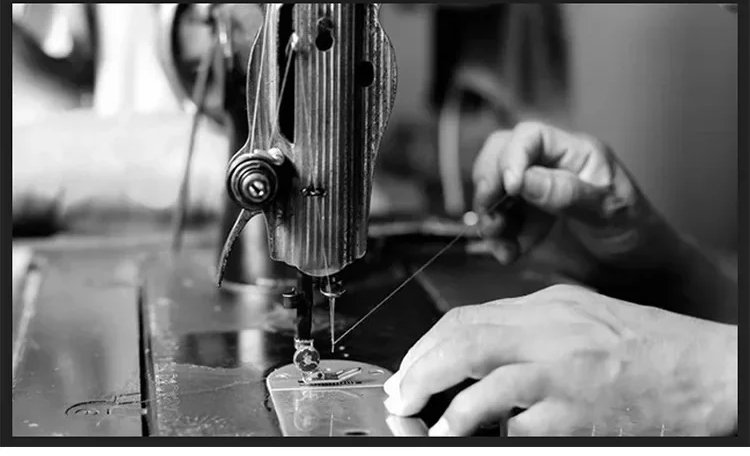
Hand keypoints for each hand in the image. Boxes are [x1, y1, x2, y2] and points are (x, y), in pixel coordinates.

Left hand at [383, 285, 736, 435]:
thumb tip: (474, 345)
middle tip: (400, 394)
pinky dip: (488, 435)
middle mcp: (550, 335)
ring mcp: (563, 376)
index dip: (426, 345)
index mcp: (546, 308)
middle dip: (419, 370)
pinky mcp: (578, 416)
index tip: (409, 366)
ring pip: (483, 386)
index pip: (465, 318)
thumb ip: (526, 324)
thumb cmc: (645, 344)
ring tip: (424, 422)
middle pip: (463, 344)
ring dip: (444, 407)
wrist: (703, 369)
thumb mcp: (578, 314)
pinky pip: (519, 428)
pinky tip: (470, 439)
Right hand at [473, 121, 667, 266]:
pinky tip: (508, 255)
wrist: (639, 271)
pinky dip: (496, 239)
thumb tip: (522, 180)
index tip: (510, 188)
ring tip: (499, 240)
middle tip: (490, 212)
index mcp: (573, 154)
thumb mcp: (609, 212)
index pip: (529, 137)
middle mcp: (547, 168)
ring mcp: (533, 195)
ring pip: (492, 191)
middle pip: (499, 156)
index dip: (512, 157)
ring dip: (488, 215)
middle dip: (488, 183)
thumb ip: (567, 194)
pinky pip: (498, 223)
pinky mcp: (525, 223)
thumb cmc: (636, 232)